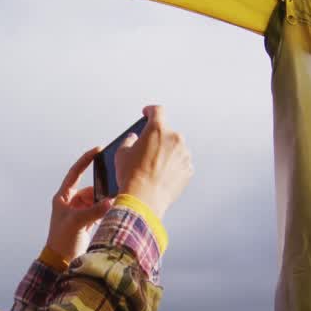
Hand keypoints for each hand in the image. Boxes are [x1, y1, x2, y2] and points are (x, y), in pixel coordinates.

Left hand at [44, 147, 116, 261]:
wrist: (60, 262)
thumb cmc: (61, 241)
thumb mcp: (76, 223)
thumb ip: (93, 211)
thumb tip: (110, 202)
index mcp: (63, 198)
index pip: (75, 173)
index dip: (86, 160)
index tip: (97, 150)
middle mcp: (71, 203)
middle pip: (90, 190)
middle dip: (101, 192)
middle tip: (113, 192)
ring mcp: (79, 213)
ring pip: (96, 201)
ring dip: (104, 204)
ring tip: (113, 207)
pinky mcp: (86, 223)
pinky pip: (98, 212)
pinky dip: (105, 212)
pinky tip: (111, 214)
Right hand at [114, 105, 193, 219]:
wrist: (144, 200)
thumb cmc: (131, 177)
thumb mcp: (122, 154)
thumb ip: (129, 141)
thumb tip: (133, 139)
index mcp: (157, 130)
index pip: (157, 111)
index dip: (150, 111)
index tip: (148, 113)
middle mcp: (174, 138)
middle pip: (166, 132)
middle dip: (157, 139)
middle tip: (147, 152)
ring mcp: (184, 154)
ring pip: (175, 149)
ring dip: (167, 154)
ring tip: (153, 168)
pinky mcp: (188, 169)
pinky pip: (181, 164)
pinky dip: (173, 167)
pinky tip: (161, 176)